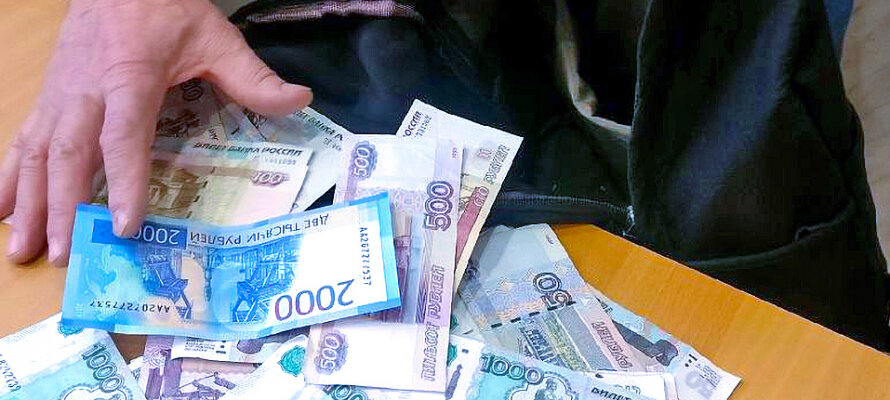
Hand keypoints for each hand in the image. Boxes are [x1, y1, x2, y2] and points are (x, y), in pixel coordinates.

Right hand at [0, 0, 311, 265]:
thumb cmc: (165, 8)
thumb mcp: (215, 37)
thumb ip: (252, 75)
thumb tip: (300, 100)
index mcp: (129, 76)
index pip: (123, 136)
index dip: (124, 182)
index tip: (124, 226)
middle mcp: (86, 90)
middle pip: (69, 153)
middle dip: (63, 206)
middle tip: (65, 255)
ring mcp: (59, 94)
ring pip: (36, 151)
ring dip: (29, 202)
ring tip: (24, 249)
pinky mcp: (48, 96)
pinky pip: (21, 138)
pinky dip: (9, 176)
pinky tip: (1, 211)